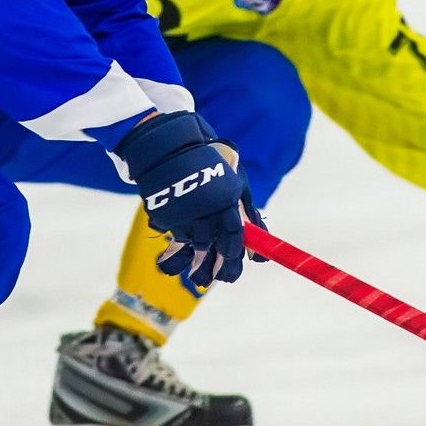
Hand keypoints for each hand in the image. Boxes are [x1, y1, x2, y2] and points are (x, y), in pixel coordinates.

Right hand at [114, 111, 265, 286]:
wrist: (172, 145)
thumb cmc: (212, 165)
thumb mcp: (237, 182)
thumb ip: (248, 214)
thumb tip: (260, 247)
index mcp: (227, 197)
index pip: (234, 234)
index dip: (234, 256)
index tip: (232, 272)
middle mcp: (207, 206)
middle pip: (215, 246)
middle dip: (218, 268)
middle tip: (218, 280)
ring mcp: (186, 210)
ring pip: (193, 246)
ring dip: (196, 266)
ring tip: (199, 278)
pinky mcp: (166, 213)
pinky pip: (174, 238)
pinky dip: (177, 252)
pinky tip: (177, 261)